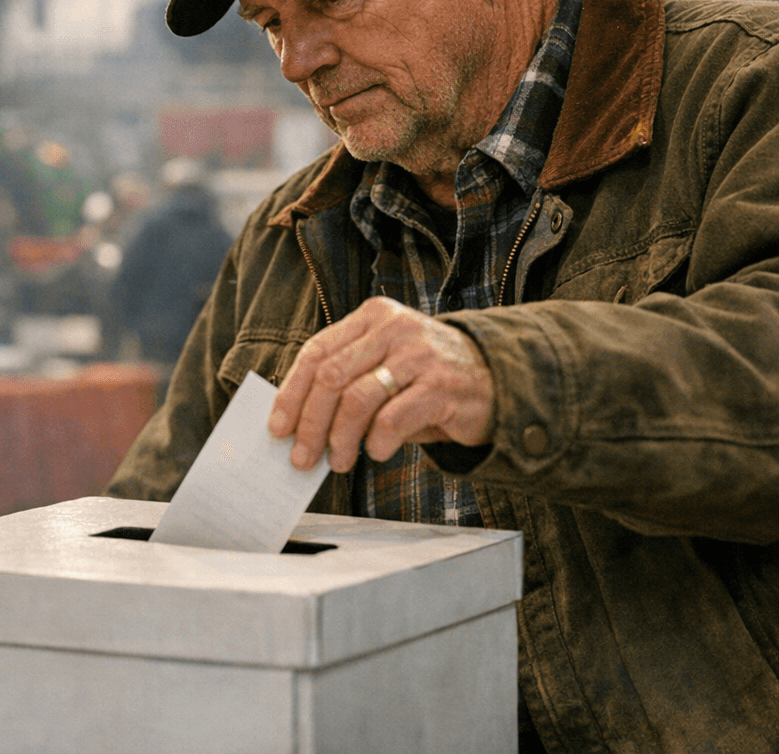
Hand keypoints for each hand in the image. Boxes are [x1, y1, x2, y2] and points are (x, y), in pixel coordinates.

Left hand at [270, 296, 494, 471]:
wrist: (500, 379)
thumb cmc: (429, 378)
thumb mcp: (387, 365)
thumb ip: (348, 380)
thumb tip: (298, 424)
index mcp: (373, 317)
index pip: (316, 352)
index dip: (291, 393)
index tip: (278, 428)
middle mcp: (394, 328)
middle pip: (330, 378)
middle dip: (310, 424)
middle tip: (302, 457)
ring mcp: (420, 354)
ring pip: (356, 400)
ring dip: (340, 439)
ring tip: (340, 462)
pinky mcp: (443, 386)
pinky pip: (392, 420)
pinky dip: (376, 443)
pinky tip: (377, 452)